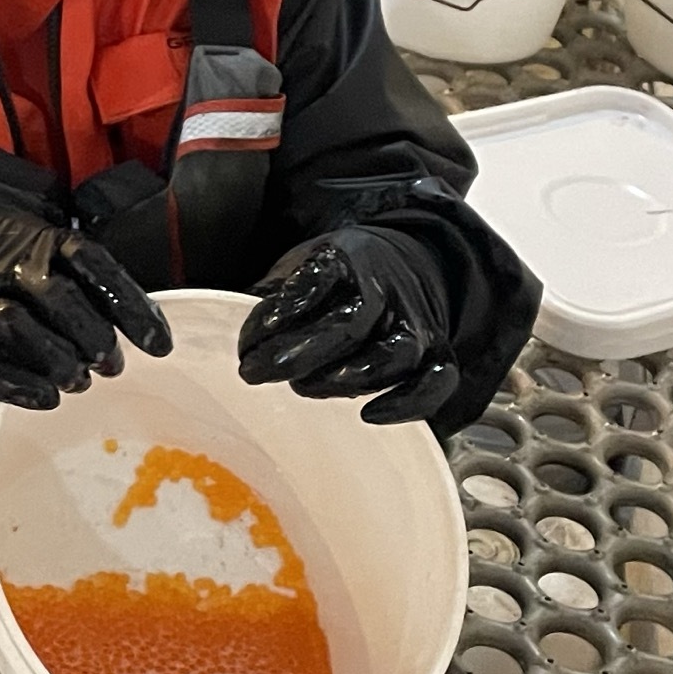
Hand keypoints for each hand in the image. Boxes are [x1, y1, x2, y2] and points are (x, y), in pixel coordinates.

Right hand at [0, 214, 172, 409]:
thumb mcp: (28, 245)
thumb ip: (72, 275)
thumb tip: (125, 323)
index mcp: (37, 239)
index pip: (96, 267)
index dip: (132, 307)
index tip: (159, 345)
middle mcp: (6, 263)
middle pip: (61, 300)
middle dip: (95, 339)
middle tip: (111, 368)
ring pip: (22, 330)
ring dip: (58, 362)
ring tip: (77, 383)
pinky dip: (16, 384)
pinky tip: (45, 398)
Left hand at [238, 224, 459, 424]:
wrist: (395, 264)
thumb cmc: (332, 278)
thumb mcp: (296, 269)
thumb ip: (271, 300)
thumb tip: (236, 337)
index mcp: (345, 258)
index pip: (316, 280)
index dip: (282, 310)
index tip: (248, 339)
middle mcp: (386, 288)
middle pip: (350, 324)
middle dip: (298, 353)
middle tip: (254, 372)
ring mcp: (415, 321)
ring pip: (393, 355)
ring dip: (344, 379)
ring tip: (301, 388)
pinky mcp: (436, 352)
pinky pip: (435, 381)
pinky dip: (408, 403)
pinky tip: (369, 416)